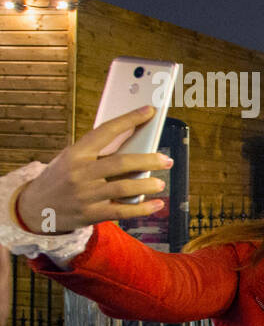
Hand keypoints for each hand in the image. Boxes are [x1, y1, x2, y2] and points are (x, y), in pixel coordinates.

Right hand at [14, 105, 171, 232]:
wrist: (35, 207)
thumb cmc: (61, 179)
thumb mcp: (71, 160)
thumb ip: (98, 154)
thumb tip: (137, 148)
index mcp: (75, 153)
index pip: (106, 131)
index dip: (129, 119)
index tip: (149, 111)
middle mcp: (80, 172)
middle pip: (121, 162)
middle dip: (148, 160)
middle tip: (166, 160)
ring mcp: (85, 194)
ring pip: (123, 188)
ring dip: (147, 185)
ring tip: (160, 183)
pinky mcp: (89, 214)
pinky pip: (122, 211)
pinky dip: (143, 208)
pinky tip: (156, 204)